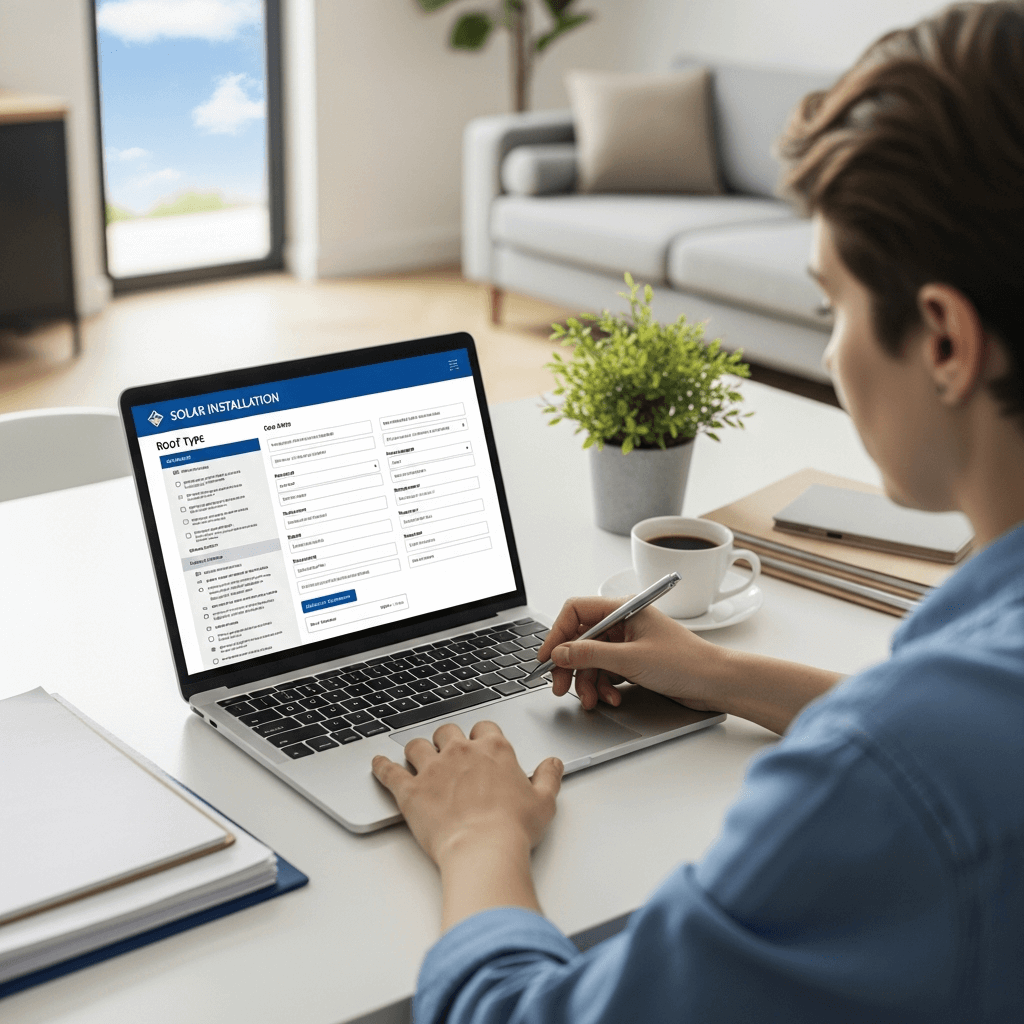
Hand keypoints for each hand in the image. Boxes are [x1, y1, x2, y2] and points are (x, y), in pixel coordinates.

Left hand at [371, 721, 562, 870]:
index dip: (480, 737)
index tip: (480, 747)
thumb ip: (548, 777)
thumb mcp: (544, 802)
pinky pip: (389, 771)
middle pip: (447, 731)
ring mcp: (432, 769)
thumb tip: (553, 764)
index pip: (484, 728)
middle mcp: (460, 752)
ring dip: (417, 751)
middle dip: (447, 740)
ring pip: (417, 746)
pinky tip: (377, 763)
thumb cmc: (513, 828)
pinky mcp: (410, 790)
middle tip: (448, 753)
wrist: (483, 850)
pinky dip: (381, 767)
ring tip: (416, 757)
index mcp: (493, 750)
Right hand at [537, 595, 727, 710]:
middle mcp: (623, 622)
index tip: (547, 658)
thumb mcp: (630, 659)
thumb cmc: (686, 663)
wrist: (715, 684)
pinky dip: (603, 687)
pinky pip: (605, 672)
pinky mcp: (633, 662)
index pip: (576, 611)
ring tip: (591, 701)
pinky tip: (611, 698)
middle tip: (559, 686)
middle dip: (569, 665)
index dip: (557, 634)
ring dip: (587, 682)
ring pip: (591, 660)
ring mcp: (627, 642)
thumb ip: (590, 655)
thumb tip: (559, 653)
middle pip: (579, 639)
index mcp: (623, 608)